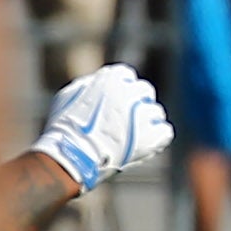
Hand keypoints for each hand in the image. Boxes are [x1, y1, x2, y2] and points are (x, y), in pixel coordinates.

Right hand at [31, 63, 172, 191]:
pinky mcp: (152, 137)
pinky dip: (158, 136)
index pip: (126, 74)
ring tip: (134, 132)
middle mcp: (130, 93)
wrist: (72, 155)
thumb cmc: (65, 126)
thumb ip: (90, 84)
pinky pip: (165, 131)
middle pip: (144, 90)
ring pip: (156, 111)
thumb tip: (101, 81)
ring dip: (147, 120)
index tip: (118, 97)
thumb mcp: (69, 96)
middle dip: (137, 101)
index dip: (122, 85)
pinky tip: (147, 142)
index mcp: (111, 79)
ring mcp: (142, 115)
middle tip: (129, 116)